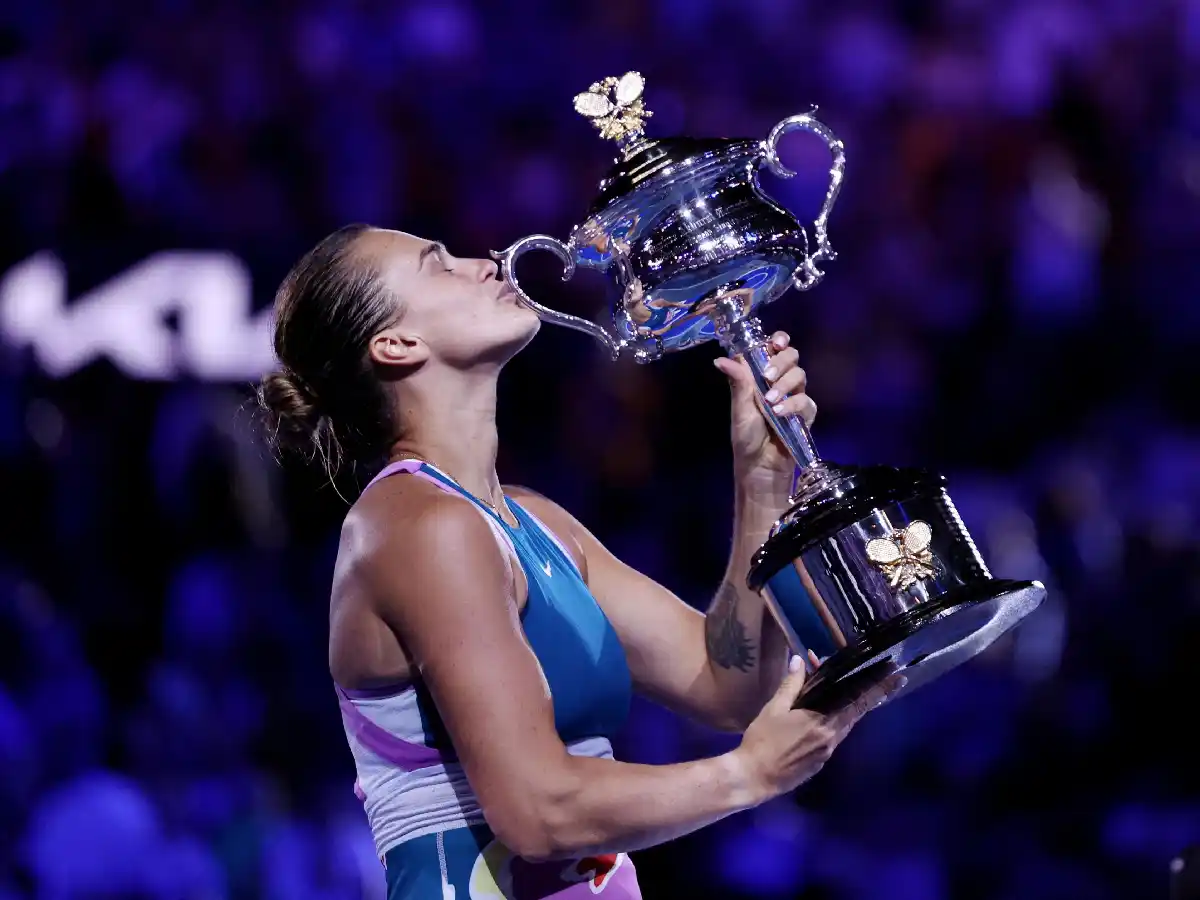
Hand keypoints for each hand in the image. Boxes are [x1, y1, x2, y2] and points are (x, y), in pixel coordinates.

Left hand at [713, 331, 814, 483]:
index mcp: (761, 376)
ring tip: (770, 401)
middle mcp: (780, 382)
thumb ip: (738, 382)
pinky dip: (793, 405)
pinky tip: (779, 413)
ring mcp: (794, 397)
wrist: (759, 466)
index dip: (778, 341)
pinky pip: (806, 401)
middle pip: (792, 357)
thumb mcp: (739, 408)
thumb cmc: (746, 437)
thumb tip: (720, 359)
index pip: (774, 349)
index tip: (776, 343)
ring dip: (784, 385)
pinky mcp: (805, 415)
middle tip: (768, 375)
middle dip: (782, 361)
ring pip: (800, 376)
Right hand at [732, 654, 905, 799]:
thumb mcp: (774, 708)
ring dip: (850, 708)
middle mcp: (832, 738)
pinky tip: (824, 716)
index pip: (858, 701)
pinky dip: (834, 722)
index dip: (879, 688)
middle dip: (871, 695)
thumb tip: (800, 661)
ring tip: (850, 692)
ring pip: (845, 724)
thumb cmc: (762, 740)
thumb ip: (791, 685)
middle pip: (857, 712)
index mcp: (823, 722)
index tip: (897, 677)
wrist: (753, 777)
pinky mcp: (820, 762)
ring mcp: (827, 752)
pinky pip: (833, 736)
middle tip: (888, 679)